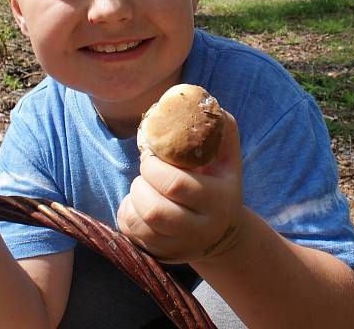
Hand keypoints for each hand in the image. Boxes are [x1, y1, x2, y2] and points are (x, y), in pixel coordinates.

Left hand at [117, 111, 245, 263]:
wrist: (222, 231)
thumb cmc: (218, 180)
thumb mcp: (226, 156)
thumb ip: (220, 128)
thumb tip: (204, 100)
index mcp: (219, 199)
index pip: (177, 185)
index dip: (154, 166)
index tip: (151, 153)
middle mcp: (202, 228)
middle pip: (156, 209)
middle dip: (141, 182)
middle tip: (144, 170)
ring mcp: (182, 246)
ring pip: (142, 223)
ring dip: (133, 197)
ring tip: (141, 185)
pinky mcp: (163, 254)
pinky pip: (132, 234)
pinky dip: (126, 212)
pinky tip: (137, 202)